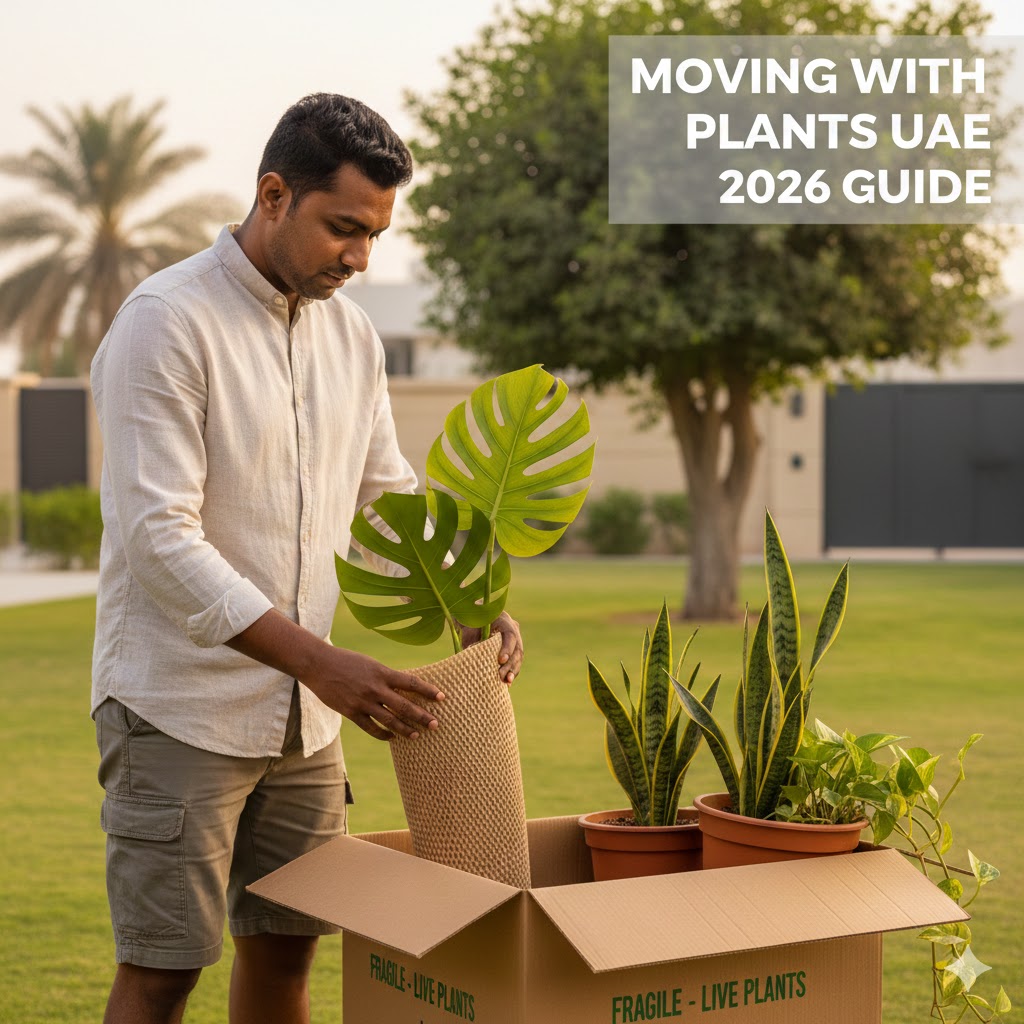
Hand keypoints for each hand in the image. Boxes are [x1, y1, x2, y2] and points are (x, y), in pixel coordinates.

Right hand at [305, 646, 445, 740]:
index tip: (442, 697)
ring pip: (389, 720)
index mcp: (382, 672)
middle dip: (421, 716)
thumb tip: (403, 689)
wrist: (319, 664)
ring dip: (404, 729)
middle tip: (435, 724)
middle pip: (404, 705)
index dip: (428, 690)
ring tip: (416, 735)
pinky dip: (383, 734)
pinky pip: (371, 727)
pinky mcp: (351, 712)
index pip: (411, 682)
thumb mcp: (370, 664)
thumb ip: (385, 677)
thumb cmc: (347, 661)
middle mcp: (375, 688)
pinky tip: (391, 738)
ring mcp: (363, 701)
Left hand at [459, 611, 523, 684]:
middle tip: (501, 675)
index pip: (510, 635)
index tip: (500, 661)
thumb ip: (471, 642)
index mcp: (504, 620)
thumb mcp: (469, 630)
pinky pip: (516, 662)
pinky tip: (507, 683)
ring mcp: (515, 639)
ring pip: (519, 657)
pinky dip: (511, 672)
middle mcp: (513, 629)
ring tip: (507, 682)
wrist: (475, 622)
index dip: (507, 649)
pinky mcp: (513, 650)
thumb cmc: (470, 624)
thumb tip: (469, 658)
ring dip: (513, 671)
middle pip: (517, 649)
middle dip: (510, 664)